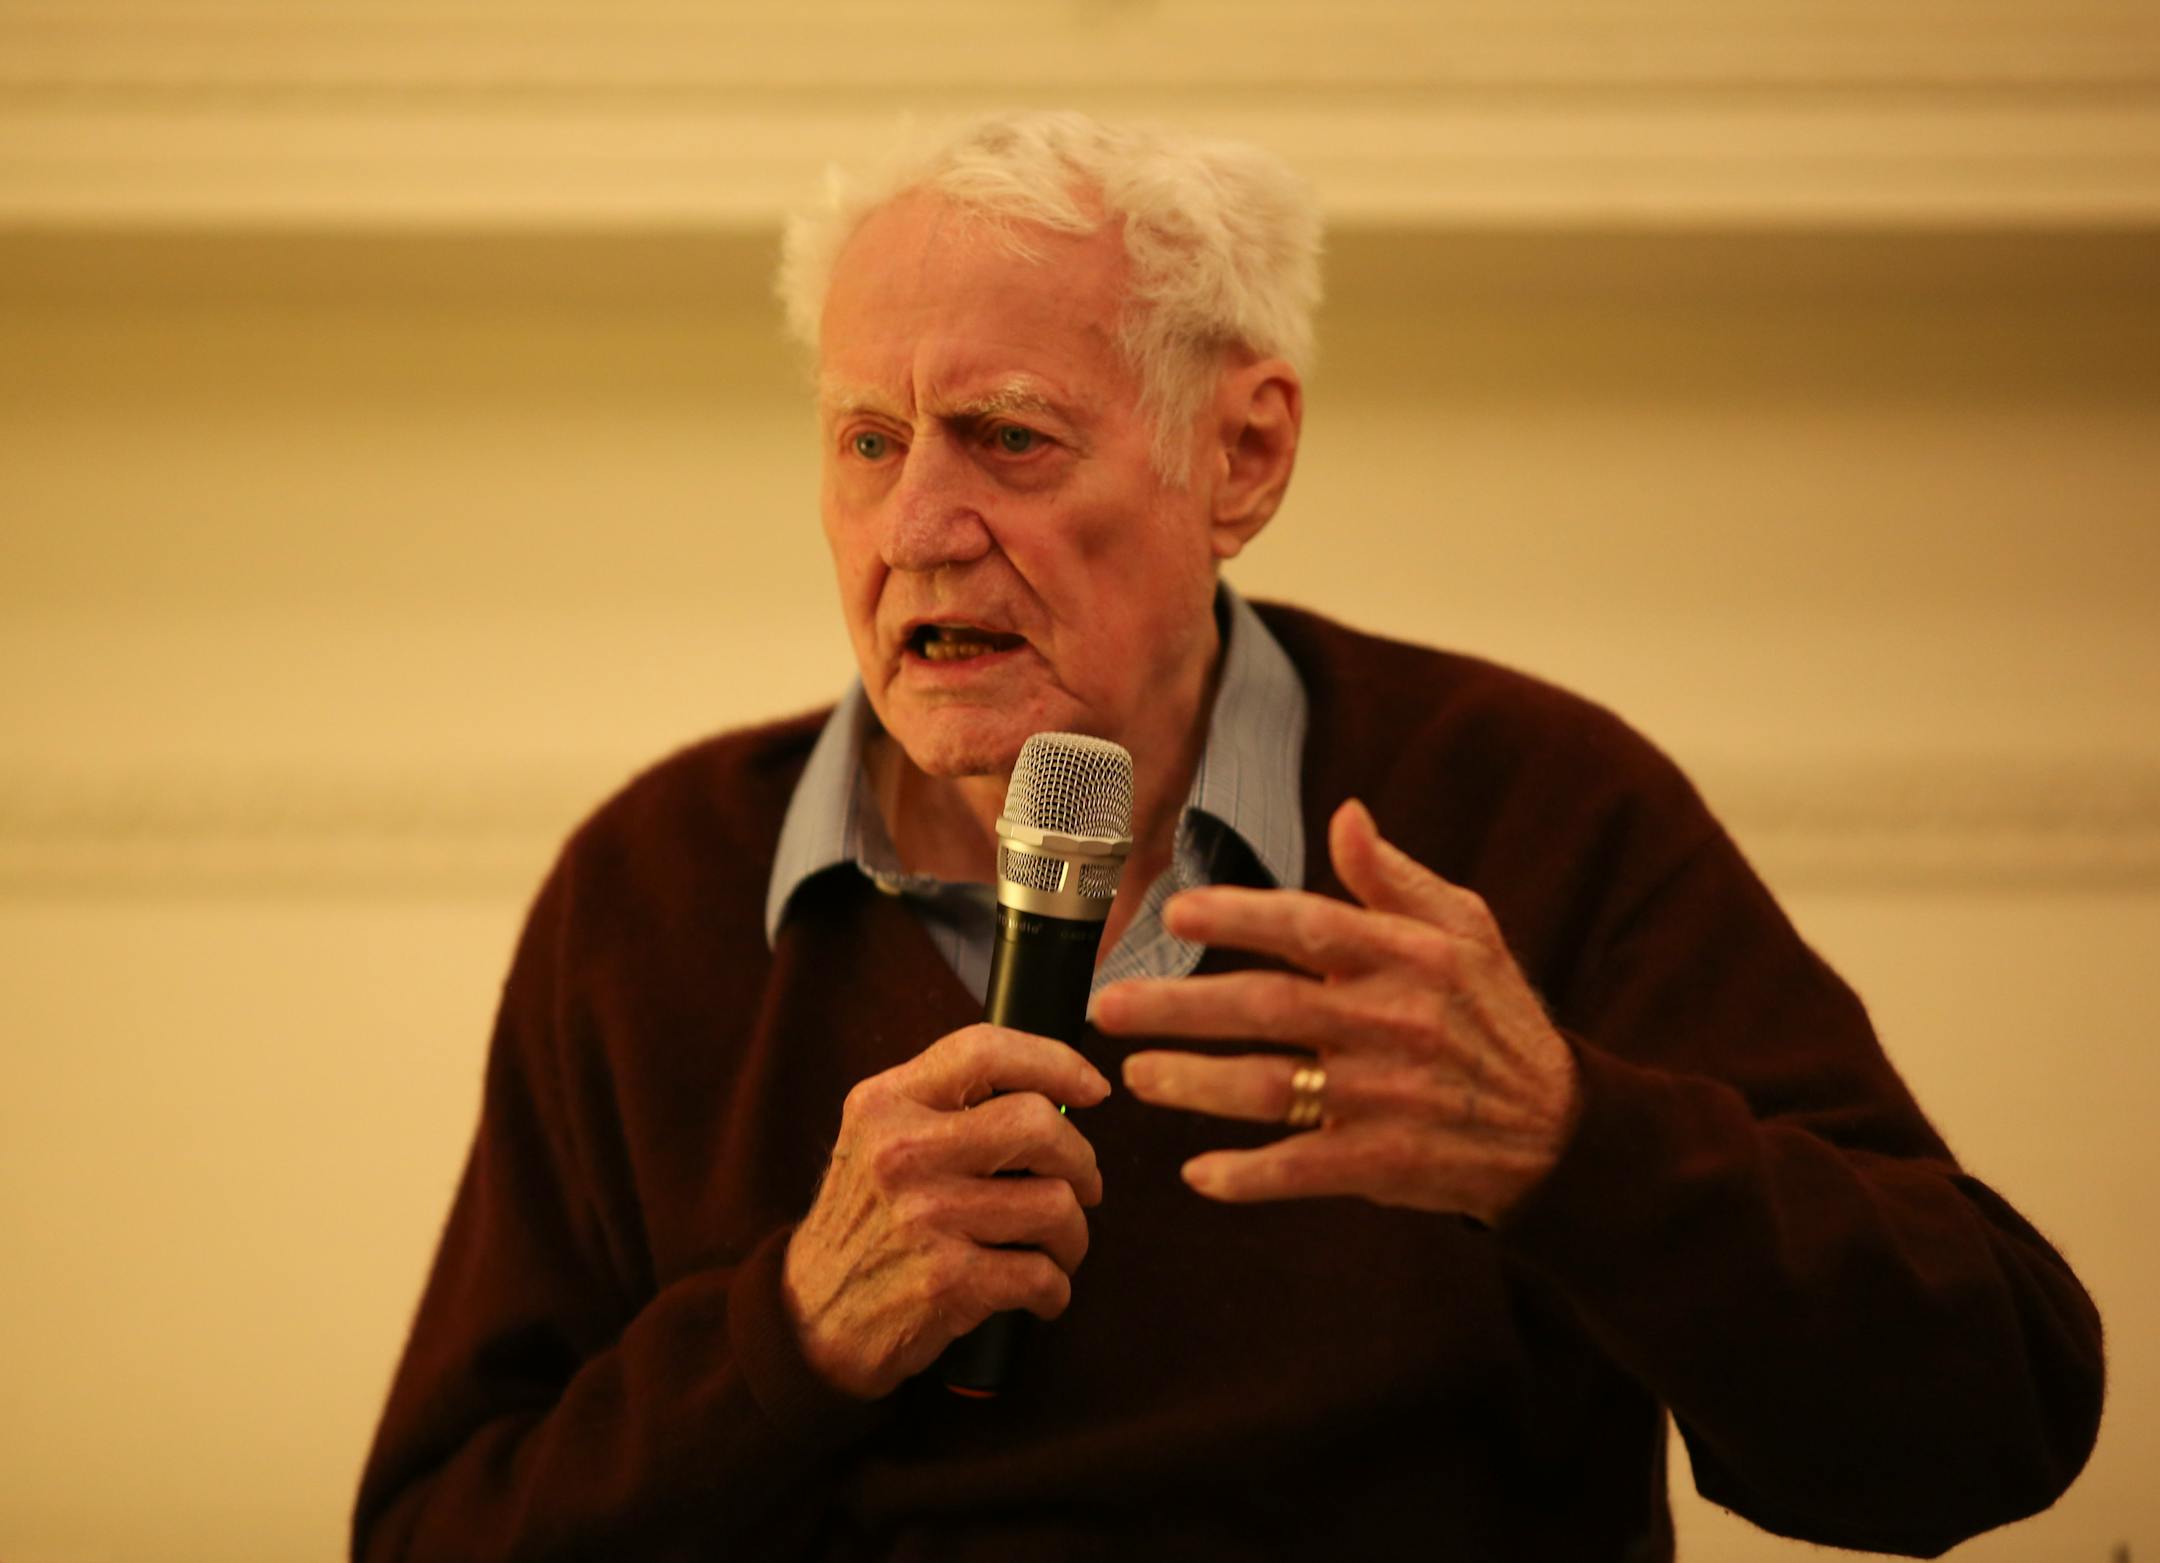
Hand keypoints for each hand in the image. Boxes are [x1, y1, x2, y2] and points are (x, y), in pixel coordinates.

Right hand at [781, 1023, 1110, 1398]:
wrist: (810, 1316)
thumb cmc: (867, 1220)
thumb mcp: (879, 1137)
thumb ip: (947, 1104)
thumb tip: (1054, 1090)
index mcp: (887, 1103)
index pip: (985, 1050)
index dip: (1056, 1062)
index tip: (1092, 1089)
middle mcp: (903, 1153)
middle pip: (1038, 1124)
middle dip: (1080, 1160)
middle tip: (1081, 1184)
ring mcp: (925, 1218)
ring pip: (1055, 1205)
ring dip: (1073, 1234)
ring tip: (1055, 1246)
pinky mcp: (947, 1282)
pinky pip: (1043, 1274)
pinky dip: (1056, 1289)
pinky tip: (1039, 1291)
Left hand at [1092, 799, 1579, 1225]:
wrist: (1557, 1129)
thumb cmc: (1493, 1015)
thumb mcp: (1466, 929)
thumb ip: (1394, 878)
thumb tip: (1346, 815)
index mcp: (1407, 956)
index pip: (1309, 927)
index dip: (1239, 917)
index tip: (1173, 913)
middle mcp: (1394, 1021)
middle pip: (1269, 1007)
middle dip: (1180, 1005)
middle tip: (1108, 1006)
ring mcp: (1387, 1096)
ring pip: (1274, 1089)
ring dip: (1196, 1084)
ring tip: (1135, 1075)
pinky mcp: (1385, 1162)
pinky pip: (1303, 1169)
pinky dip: (1249, 1176)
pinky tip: (1197, 1174)